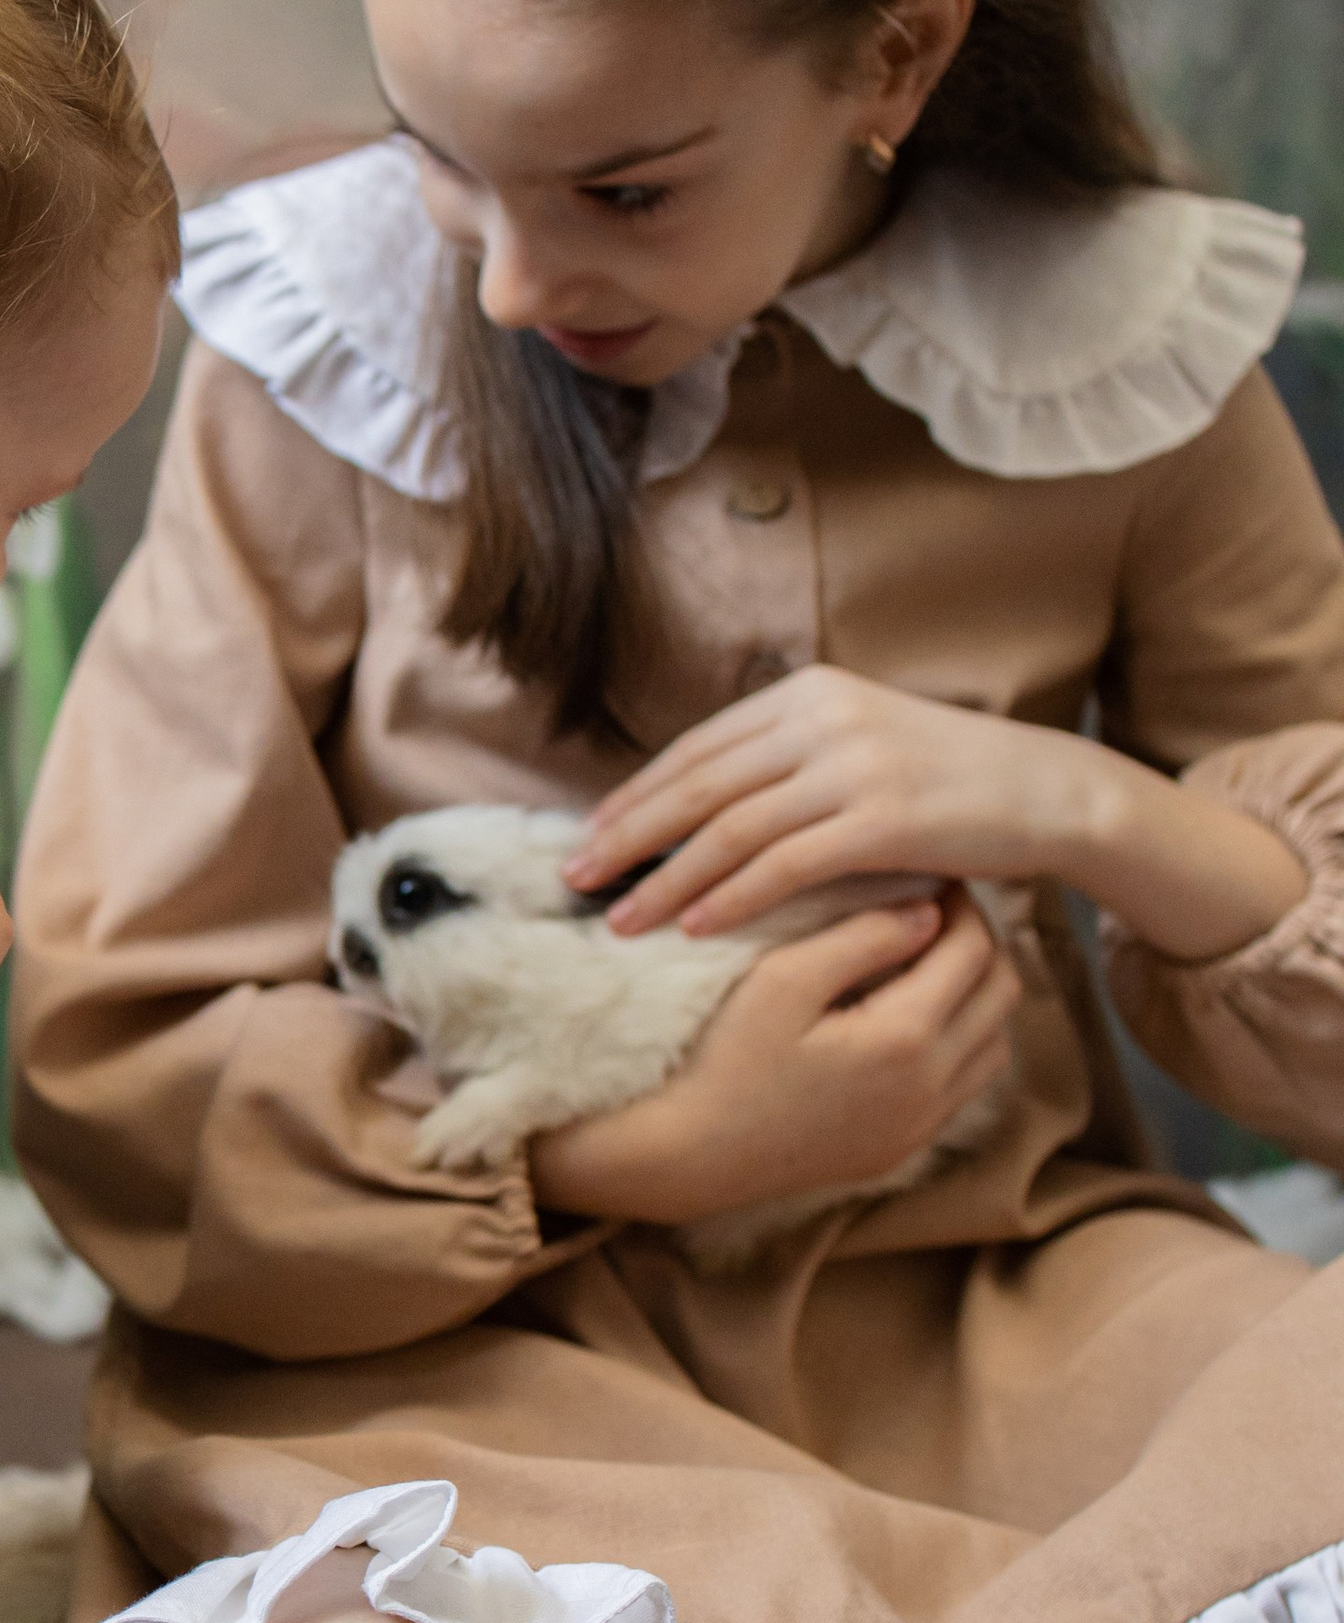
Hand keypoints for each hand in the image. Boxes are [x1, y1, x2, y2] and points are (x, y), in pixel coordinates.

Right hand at [530, 896, 1019, 1226]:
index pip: (972, 951)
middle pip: (1001, 993)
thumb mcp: (781, 981)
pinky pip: (967, 1085)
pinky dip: (961, 1041)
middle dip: (980, 942)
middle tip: (939, 913)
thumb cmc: (725, 1059)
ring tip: (930, 962)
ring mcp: (922, 1124)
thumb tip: (926, 912)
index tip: (933, 878)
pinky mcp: (906, 1146)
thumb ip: (860, 939)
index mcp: (904, 1038)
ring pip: (996, 1041)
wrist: (693, 1154)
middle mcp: (930, 1087)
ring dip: (977, 994)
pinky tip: (914, 1017)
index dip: (962, 904)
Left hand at [564, 662, 1308, 961]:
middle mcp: (821, 719)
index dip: (635, 796)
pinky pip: (784, 865)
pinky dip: (729, 897)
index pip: (697, 750)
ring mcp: (852, 766)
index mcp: (806, 695)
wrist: (1048, 791)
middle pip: (696, 785)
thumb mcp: (860, 745)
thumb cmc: (948, 782)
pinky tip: (692, 928)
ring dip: (664, 880)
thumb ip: (788, 760)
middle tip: (573, 880)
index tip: (588, 837)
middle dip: (626, 836)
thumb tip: (702, 801)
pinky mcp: (882, 818)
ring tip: (618, 921)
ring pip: (728, 830)